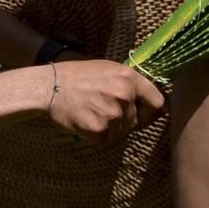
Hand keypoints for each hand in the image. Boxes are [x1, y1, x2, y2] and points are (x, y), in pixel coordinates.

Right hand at [45, 61, 164, 143]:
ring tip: (92, 112)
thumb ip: (129, 82)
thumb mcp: (108, 68)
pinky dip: (97, 134)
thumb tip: (149, 98)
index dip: (152, 110)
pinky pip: (106, 139)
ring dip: (110, 128)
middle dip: (125, 119)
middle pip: (137, 120)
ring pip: (121, 132)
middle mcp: (124, 96)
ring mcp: (113, 115)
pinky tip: (86, 120)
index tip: (146, 113)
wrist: (50, 87)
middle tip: (105, 110)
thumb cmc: (78, 75)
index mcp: (129, 78)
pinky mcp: (100, 131)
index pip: (158, 102)